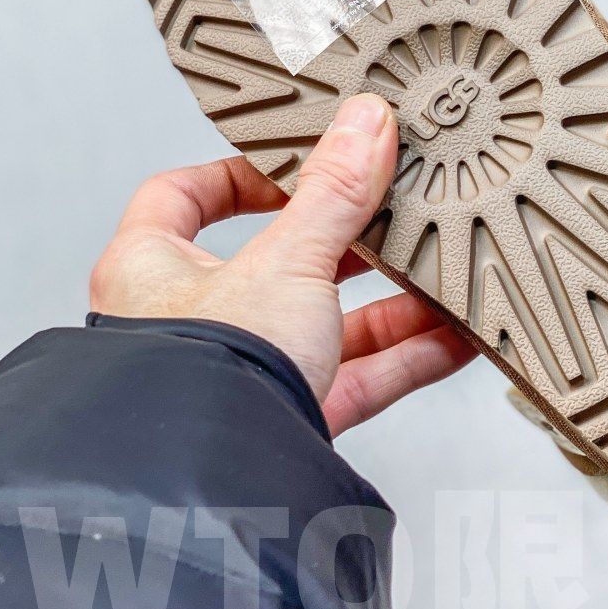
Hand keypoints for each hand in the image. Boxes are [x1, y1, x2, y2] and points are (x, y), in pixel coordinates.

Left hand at [89, 93, 474, 434]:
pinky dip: (407, 357)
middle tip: (388, 215)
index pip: (180, 198)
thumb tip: (366, 124)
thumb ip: (334, 194)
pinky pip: (355, 378)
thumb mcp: (287, 261)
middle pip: (276, 263)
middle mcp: (188, 324)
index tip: (292, 164)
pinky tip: (455, 337)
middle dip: (345, 244)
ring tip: (442, 275)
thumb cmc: (206, 376)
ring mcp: (240, 375)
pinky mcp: (286, 419)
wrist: (220, 484)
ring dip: (390, 304)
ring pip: (325, 325)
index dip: (234, 175)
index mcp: (152, 269)